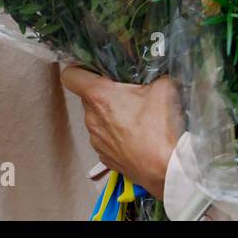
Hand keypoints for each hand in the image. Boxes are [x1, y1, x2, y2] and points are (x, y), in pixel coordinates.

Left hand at [60, 67, 182, 198]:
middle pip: (87, 97)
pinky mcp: (103, 157)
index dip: (80, 68)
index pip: (70, 76)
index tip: (94, 70)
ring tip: (134, 117)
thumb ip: (154, 75)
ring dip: (110, 115)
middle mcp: (91, 118)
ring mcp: (95, 140)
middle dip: (104, 93)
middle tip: (126, 93)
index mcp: (99, 96)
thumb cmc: (160, 127)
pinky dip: (115, 135)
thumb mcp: (164, 87)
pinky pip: (104, 138)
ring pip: (97, 119)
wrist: (167, 168)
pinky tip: (135, 136)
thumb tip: (157, 73)